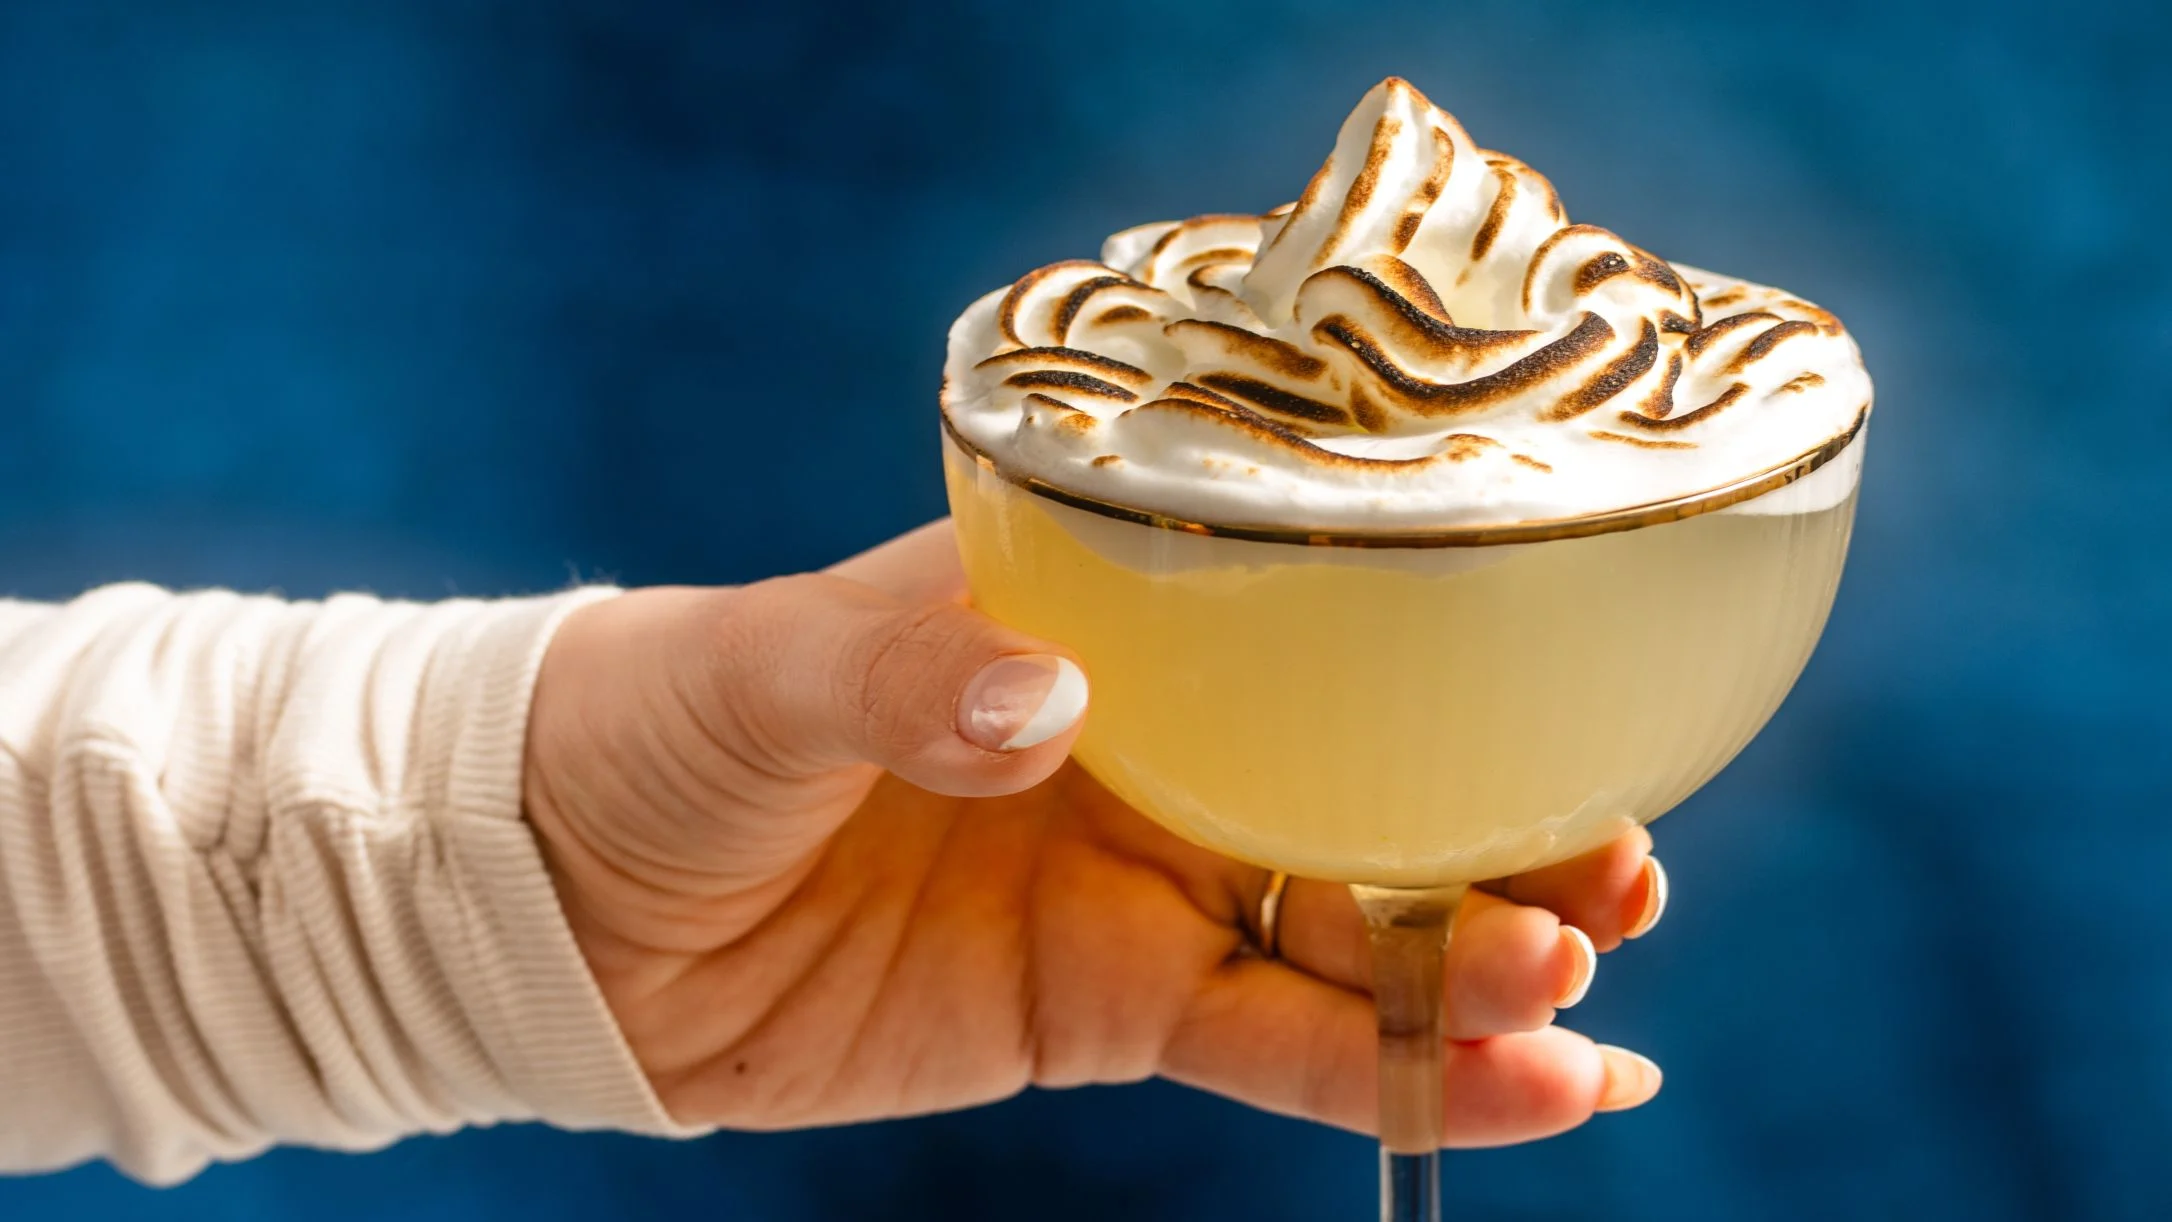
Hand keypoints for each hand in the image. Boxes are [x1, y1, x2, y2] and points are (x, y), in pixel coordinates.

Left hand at [522, 521, 1666, 1142]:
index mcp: (1094, 616)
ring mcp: (1135, 882)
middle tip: (1619, 873)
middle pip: (1366, 781)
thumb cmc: (655, 724)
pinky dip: (1403, 1071)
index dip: (1440, 664)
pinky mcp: (1103, 1009)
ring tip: (1587, 990)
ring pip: (1348, 926)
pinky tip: (1530, 1086)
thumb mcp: (766, 673)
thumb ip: (901, 672)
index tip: (1567, 695)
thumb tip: (1046, 708)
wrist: (553, 899)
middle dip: (1503, 826)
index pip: (1302, 628)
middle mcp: (1145, 742)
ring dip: (1478, 961)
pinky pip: (1279, 1044)